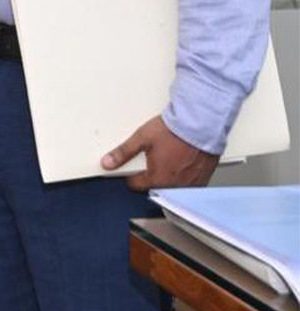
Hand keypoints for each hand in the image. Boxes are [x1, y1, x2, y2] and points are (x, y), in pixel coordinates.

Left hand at [102, 115, 217, 190]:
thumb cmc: (174, 131)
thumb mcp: (142, 138)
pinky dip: (184, 176)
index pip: (135, 184)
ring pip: (172, 186)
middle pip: (154, 185)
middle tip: (152, 157)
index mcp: (157, 178)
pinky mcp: (203, 178)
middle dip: (150, 174)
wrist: (200, 125)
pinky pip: (189, 184)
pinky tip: (182, 162)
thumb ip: (123, 152)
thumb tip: (107, 162)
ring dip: (168, 176)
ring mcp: (190, 184)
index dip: (130, 173)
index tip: (132, 166)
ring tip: (168, 158)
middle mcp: (175, 185)